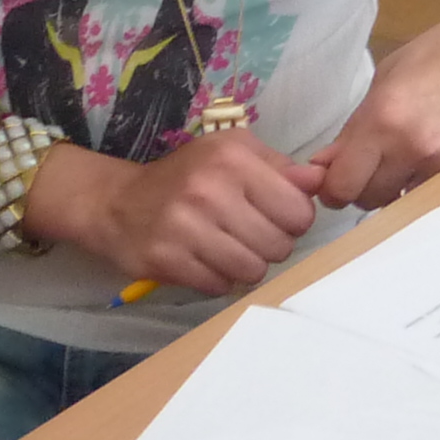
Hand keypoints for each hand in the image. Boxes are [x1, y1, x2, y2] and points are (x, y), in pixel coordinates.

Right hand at [26, 129, 322, 297]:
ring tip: (228, 249)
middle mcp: (209, 189)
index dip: (293, 219)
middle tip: (249, 235)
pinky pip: (219, 286)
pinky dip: (218, 279)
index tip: (275, 216)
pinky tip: (203, 260)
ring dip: (246, 265)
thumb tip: (321, 179)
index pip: (298, 210)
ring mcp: (185, 226)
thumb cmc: (187, 176)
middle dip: (271, 246)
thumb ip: (280, 167)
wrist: (118, 203)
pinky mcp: (166, 260)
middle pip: (279, 245)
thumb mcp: (232, 153)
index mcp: (233, 158)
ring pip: (252, 271)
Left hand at [311, 0, 439, 211]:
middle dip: (359, 187)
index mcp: (384, 115)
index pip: (340, 182)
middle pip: (365, 199)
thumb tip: (328, 160)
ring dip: (392, 189)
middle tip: (369, 167)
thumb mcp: (394, 70)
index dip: (330, 184)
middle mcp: (410, 147)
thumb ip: (359, 121)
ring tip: (403, 162)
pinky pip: (431, 195)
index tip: (332, 175)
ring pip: (398, 202)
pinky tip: (431, 163)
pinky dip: (423, 186)